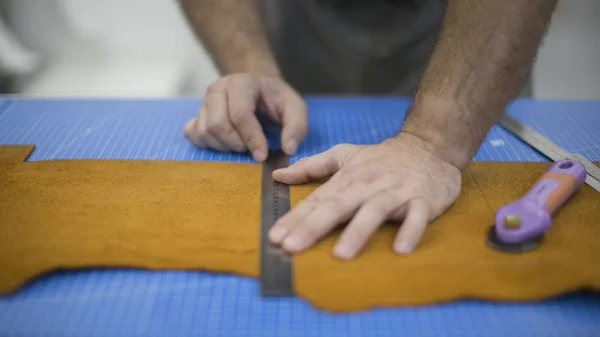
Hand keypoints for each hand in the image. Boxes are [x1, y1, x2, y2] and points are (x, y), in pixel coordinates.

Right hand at [184, 74, 307, 161]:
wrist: (258, 89)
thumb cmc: (275, 99)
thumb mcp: (295, 107)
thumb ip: (297, 126)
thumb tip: (289, 149)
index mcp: (242, 83)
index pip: (240, 114)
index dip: (251, 139)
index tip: (262, 156)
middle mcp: (218, 89)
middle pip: (218, 125)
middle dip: (237, 144)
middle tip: (252, 148)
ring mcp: (204, 101)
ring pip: (205, 132)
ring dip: (225, 147)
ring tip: (242, 144)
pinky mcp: (196, 114)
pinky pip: (194, 134)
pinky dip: (209, 144)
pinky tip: (225, 143)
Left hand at [268, 133, 462, 258]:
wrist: (429, 146)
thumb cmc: (382, 158)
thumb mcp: (345, 154)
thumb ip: (312, 166)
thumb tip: (278, 174)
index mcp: (347, 178)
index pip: (317, 200)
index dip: (295, 218)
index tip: (275, 237)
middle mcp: (368, 185)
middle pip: (338, 206)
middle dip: (314, 227)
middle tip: (292, 247)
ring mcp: (396, 192)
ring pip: (374, 211)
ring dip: (358, 232)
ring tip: (340, 254)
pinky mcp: (423, 200)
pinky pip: (417, 216)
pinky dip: (410, 231)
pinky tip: (400, 250)